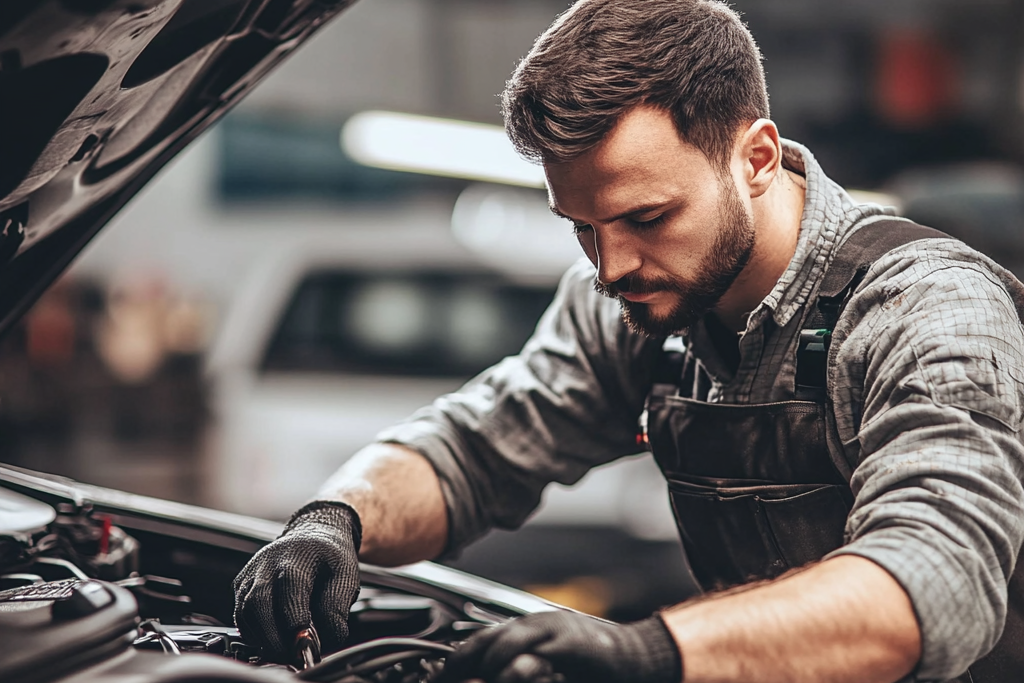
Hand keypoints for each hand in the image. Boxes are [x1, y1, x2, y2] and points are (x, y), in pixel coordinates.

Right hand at [233, 501, 361, 660]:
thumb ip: (336, 608)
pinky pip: (240, 614)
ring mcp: (251, 573)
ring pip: (244, 612)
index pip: (289, 591)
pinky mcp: (241, 584)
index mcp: (297, 557)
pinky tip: (272, 638)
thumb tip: (325, 640)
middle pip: (257, 604)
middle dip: (273, 637)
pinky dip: (254, 632)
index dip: (295, 622)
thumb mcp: (345, 576)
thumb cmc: (330, 557)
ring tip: (284, 649)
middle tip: (292, 654)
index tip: (306, 644)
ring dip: (262, 637)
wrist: (314, 535)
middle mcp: (267, 563)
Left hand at [438, 610, 681, 682]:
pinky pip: (535, 654)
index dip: (457, 659)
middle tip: (448, 679)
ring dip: (489, 667)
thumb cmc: (594, 664)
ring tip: (478, 680)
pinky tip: (510, 674)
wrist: (636, 657)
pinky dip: (517, 667)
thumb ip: (521, 666)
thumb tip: (485, 675)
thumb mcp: (550, 663)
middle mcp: (538, 624)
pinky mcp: (571, 645)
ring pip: (506, 643)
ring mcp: (554, 632)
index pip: (482, 638)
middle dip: (463, 662)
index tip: (441, 676)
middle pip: (488, 638)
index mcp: (530, 627)